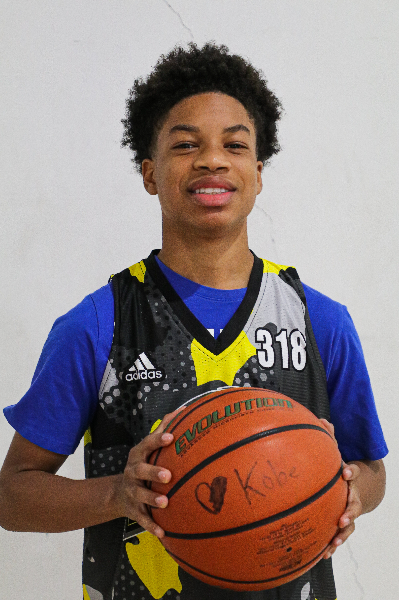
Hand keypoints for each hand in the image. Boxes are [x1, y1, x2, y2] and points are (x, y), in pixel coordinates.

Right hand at [115, 408, 182, 538]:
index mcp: (139, 455)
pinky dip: (152, 526)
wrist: (118, 492)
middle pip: (140, 471)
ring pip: (140, 495)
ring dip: (152, 499)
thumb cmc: (142, 464)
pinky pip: (142, 518)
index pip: (147, 444)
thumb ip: (164, 429)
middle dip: (153, 472)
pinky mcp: (133, 510)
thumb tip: (183, 410)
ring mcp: (132, 491)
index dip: (157, 440)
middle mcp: (132, 472)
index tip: (170, 437)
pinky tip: (163, 532)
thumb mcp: (148, 447)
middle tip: (168, 475)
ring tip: (166, 502)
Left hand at [318, 419, 362, 558]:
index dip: (351, 472)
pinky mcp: (345, 522)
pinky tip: (322, 555)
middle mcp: (353, 495)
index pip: (354, 473)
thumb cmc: (345, 468)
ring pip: (350, 524)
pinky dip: (333, 544)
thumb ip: (331, 438)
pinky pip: (341, 535)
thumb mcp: (340, 452)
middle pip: (354, 504)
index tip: (345, 472)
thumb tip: (321, 420)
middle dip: (349, 511)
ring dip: (342, 534)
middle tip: (343, 518)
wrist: (368, 486)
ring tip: (334, 543)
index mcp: (351, 477)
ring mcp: (351, 510)